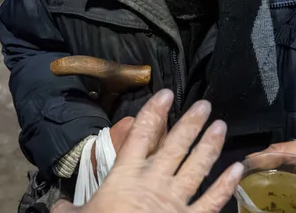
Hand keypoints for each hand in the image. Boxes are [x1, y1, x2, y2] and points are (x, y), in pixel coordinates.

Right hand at [55, 90, 242, 212]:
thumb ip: (69, 210)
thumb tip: (57, 206)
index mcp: (125, 177)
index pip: (140, 136)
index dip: (153, 113)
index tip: (166, 94)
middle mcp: (154, 183)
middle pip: (175, 146)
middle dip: (190, 124)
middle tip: (204, 105)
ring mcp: (175, 201)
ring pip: (197, 166)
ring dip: (210, 145)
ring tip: (220, 125)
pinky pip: (212, 201)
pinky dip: (226, 185)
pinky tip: (237, 168)